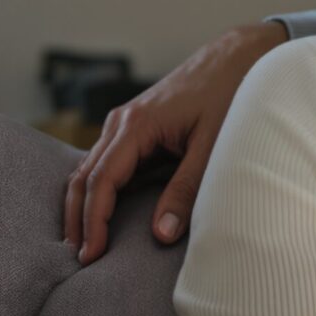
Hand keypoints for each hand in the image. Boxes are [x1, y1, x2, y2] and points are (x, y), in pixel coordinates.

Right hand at [63, 21, 286, 263]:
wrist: (237, 57)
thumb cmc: (229, 96)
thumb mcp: (213, 147)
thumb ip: (186, 189)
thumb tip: (160, 234)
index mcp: (136, 125)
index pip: (101, 181)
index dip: (93, 220)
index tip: (92, 253)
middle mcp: (121, 123)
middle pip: (84, 177)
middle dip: (78, 219)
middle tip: (80, 258)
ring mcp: (125, 123)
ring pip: (90, 169)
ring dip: (83, 205)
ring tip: (83, 243)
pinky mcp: (135, 128)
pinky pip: (106, 162)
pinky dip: (97, 189)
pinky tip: (99, 213)